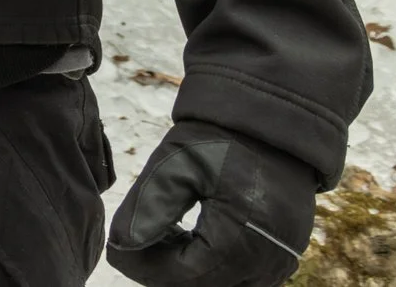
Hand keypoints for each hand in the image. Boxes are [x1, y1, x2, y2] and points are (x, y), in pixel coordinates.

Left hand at [106, 122, 316, 286]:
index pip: (178, 276)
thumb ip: (147, 208)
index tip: (114, 248)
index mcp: (240, 244)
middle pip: (198, 285)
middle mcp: (266, 265)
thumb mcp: (176, 165)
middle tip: (132, 239)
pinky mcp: (281, 259)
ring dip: (183, 267)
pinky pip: (236, 277)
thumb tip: (121, 244)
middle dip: (159, 267)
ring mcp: (278, 265)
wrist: (273, 125)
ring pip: (216, 284)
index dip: (141, 265)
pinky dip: (206, 264)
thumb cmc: (223, 140)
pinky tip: (184, 236)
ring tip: (159, 232)